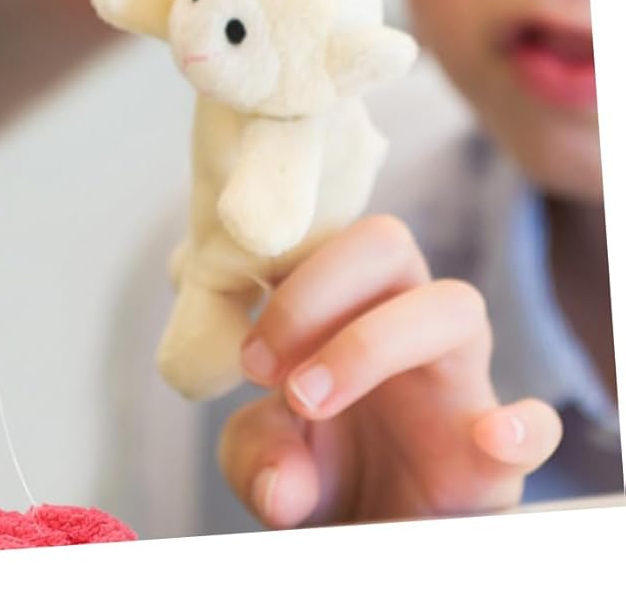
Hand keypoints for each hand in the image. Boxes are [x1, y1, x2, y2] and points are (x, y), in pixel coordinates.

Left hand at [219, 215, 562, 527]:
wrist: (361, 541)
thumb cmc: (312, 475)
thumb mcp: (260, 462)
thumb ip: (254, 456)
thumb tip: (280, 486)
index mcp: (345, 308)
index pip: (326, 238)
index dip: (277, 273)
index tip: (242, 354)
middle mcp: (405, 326)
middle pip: (385, 242)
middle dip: (313, 290)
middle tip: (259, 369)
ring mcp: (458, 383)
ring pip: (452, 305)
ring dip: (369, 342)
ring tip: (307, 400)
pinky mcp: (496, 458)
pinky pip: (537, 424)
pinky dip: (521, 425)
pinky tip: (487, 436)